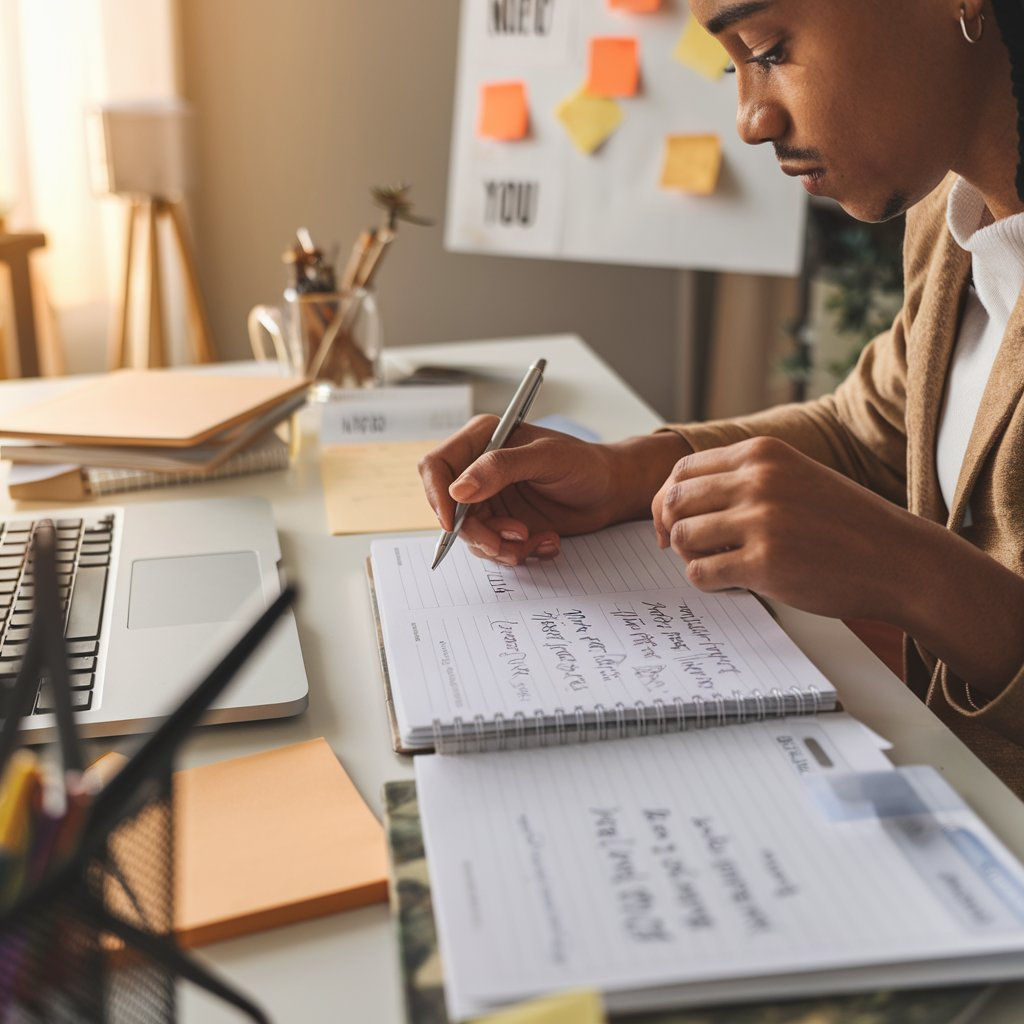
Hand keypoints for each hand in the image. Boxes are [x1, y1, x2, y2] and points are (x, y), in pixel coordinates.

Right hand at [419, 417, 686, 564]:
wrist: (609, 491)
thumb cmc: (583, 463)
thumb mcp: (546, 458)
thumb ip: (500, 468)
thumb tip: (458, 490)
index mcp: (482, 440)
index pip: (437, 466)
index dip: (438, 496)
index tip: (453, 523)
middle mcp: (478, 469)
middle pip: (450, 509)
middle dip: (478, 532)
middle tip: (513, 540)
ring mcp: (489, 499)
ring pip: (470, 535)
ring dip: (501, 546)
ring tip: (535, 540)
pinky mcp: (502, 523)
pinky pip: (493, 547)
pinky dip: (517, 552)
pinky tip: (545, 542)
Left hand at [651, 436, 918, 621]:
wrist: (898, 559)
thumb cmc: (842, 523)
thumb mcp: (793, 477)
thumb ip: (743, 479)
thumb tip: (674, 501)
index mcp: (761, 453)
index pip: (682, 470)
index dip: (667, 500)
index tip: (674, 523)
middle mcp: (757, 479)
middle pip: (673, 501)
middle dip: (672, 528)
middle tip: (690, 549)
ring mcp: (761, 521)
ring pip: (682, 537)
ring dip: (691, 556)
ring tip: (720, 564)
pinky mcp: (764, 563)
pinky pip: (700, 573)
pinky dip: (706, 581)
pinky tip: (733, 582)